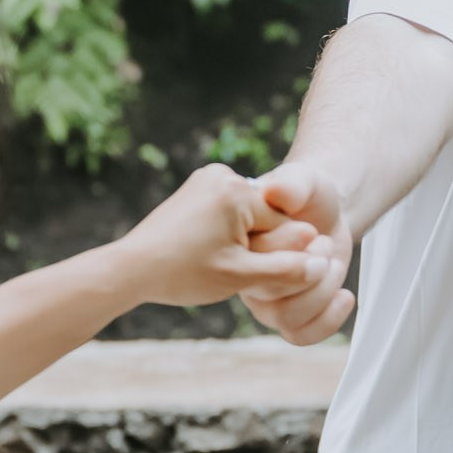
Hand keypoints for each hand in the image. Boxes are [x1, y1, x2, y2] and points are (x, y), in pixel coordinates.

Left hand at [117, 164, 346, 310]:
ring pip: (248, 219)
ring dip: (242, 244)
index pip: (285, 227)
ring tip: (214, 264)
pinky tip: (206, 254)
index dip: (276, 257)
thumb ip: (285, 270)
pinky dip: (226, 235)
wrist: (130, 268)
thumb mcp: (240, 277)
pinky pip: (228, 214)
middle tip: (227, 270)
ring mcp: (206, 180)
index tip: (251, 274)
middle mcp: (222, 175)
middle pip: (266, 220)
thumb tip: (321, 267)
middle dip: (257, 249)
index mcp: (238, 190)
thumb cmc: (181, 272)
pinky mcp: (196, 189)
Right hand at [241, 162, 355, 344]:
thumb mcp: (302, 180)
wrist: (325, 212)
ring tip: (334, 264)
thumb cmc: (307, 194)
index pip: (253, 264)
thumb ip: (291, 184)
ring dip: (322, 291)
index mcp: (239, 245)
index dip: (289, 251)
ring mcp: (266, 300)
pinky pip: (300, 336)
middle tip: (324, 243)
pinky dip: (328, 321)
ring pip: (287, 318)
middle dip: (311, 270)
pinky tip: (345, 295)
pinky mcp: (290, 315)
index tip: (311, 231)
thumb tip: (276, 191)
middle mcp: (246, 276)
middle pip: (270, 295)